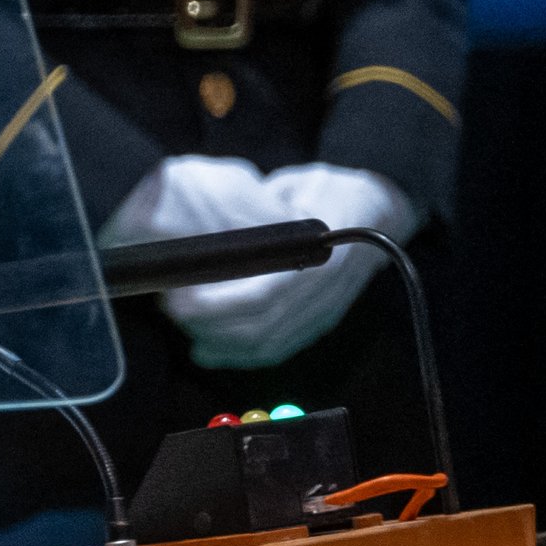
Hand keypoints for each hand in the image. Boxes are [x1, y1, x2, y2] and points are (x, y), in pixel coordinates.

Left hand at [162, 162, 415, 369]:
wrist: (374, 208)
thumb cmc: (326, 193)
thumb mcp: (290, 190)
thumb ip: (256, 213)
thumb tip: (206, 232)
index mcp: (320, 257)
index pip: (265, 295)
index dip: (219, 304)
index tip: (182, 296)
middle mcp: (324, 293)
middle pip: (261, 327)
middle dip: (209, 325)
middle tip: (171, 308)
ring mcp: (322, 313)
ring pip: (266, 345)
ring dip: (219, 342)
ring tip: (184, 326)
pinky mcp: (316, 325)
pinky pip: (275, 350)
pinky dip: (237, 355)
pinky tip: (206, 349)